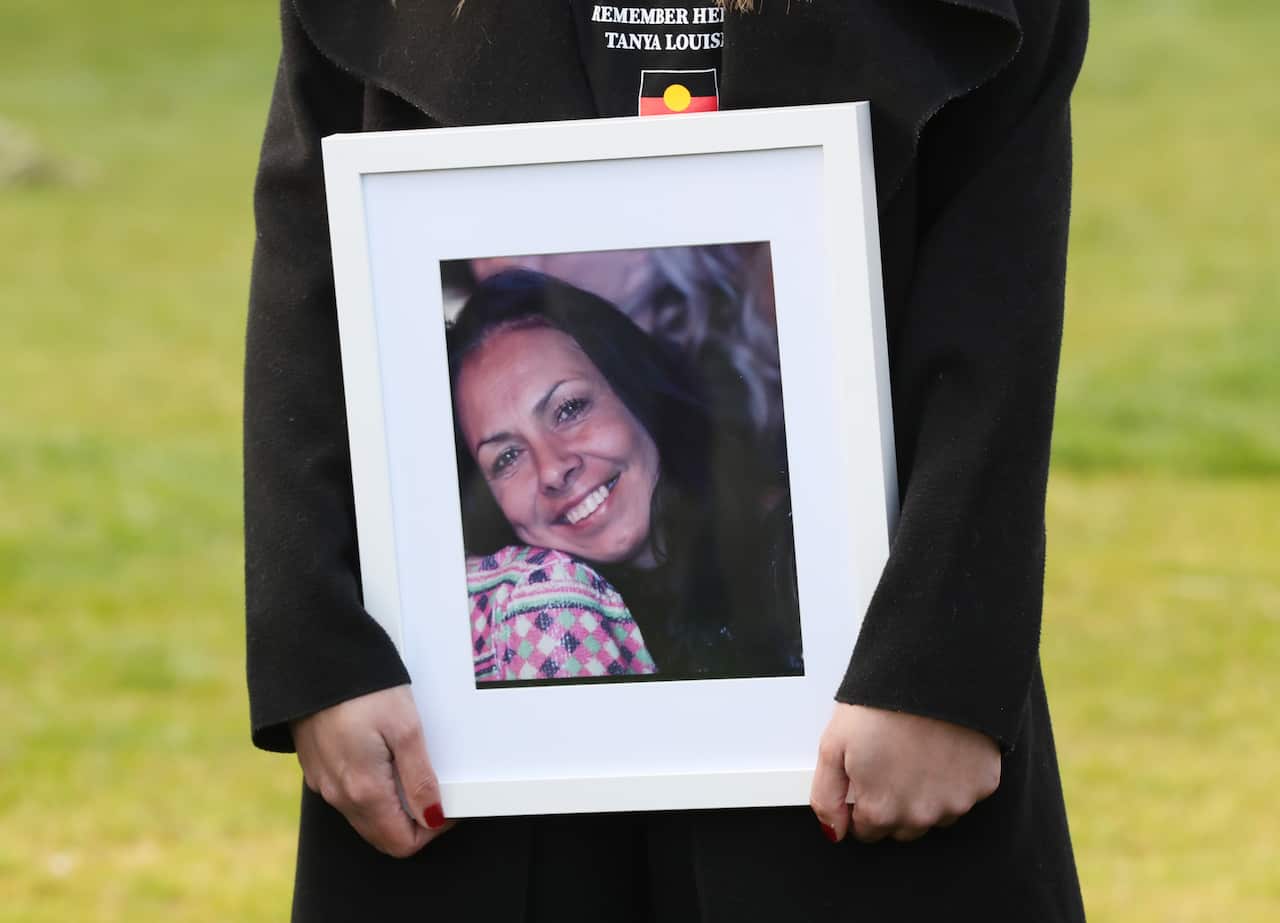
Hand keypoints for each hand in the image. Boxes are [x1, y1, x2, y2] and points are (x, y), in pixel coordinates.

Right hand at [291, 685, 453, 856]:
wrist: (314, 660)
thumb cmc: (361, 688)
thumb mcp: (405, 728)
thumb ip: (419, 778)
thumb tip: (433, 816)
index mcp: (364, 791)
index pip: (401, 843)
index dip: (431, 830)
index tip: (446, 803)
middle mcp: (339, 795)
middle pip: (383, 835)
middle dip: (413, 821)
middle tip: (432, 786)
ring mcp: (324, 783)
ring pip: (365, 817)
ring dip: (392, 804)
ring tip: (408, 764)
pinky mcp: (316, 768)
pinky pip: (348, 795)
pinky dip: (371, 789)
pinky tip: (381, 755)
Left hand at [809, 703, 1000, 843]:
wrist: (931, 675)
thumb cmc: (880, 706)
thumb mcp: (833, 746)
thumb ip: (827, 796)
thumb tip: (833, 830)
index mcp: (881, 811)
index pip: (867, 831)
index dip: (863, 804)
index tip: (866, 778)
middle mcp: (920, 817)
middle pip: (901, 828)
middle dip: (893, 803)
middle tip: (890, 761)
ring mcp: (955, 803)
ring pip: (934, 815)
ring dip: (924, 795)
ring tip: (916, 752)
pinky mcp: (982, 785)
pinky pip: (964, 794)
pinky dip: (954, 779)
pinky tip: (943, 750)